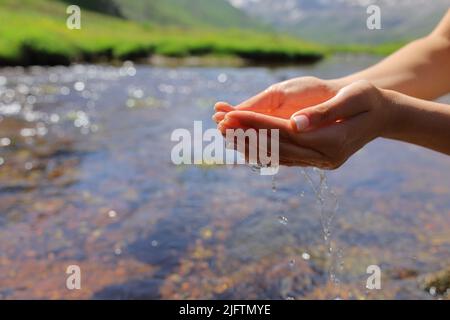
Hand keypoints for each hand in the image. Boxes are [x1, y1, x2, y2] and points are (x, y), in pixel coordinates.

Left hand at [217, 80, 393, 168]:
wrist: (382, 116)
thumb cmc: (369, 100)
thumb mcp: (354, 98)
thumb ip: (326, 112)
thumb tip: (296, 123)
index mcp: (332, 142)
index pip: (286, 134)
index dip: (258, 124)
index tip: (233, 115)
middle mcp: (324, 158)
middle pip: (277, 148)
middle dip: (247, 135)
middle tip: (220, 126)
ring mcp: (320, 163)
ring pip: (278, 157)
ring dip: (250, 146)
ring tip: (225, 135)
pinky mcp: (315, 161)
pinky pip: (284, 158)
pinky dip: (262, 151)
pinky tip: (244, 143)